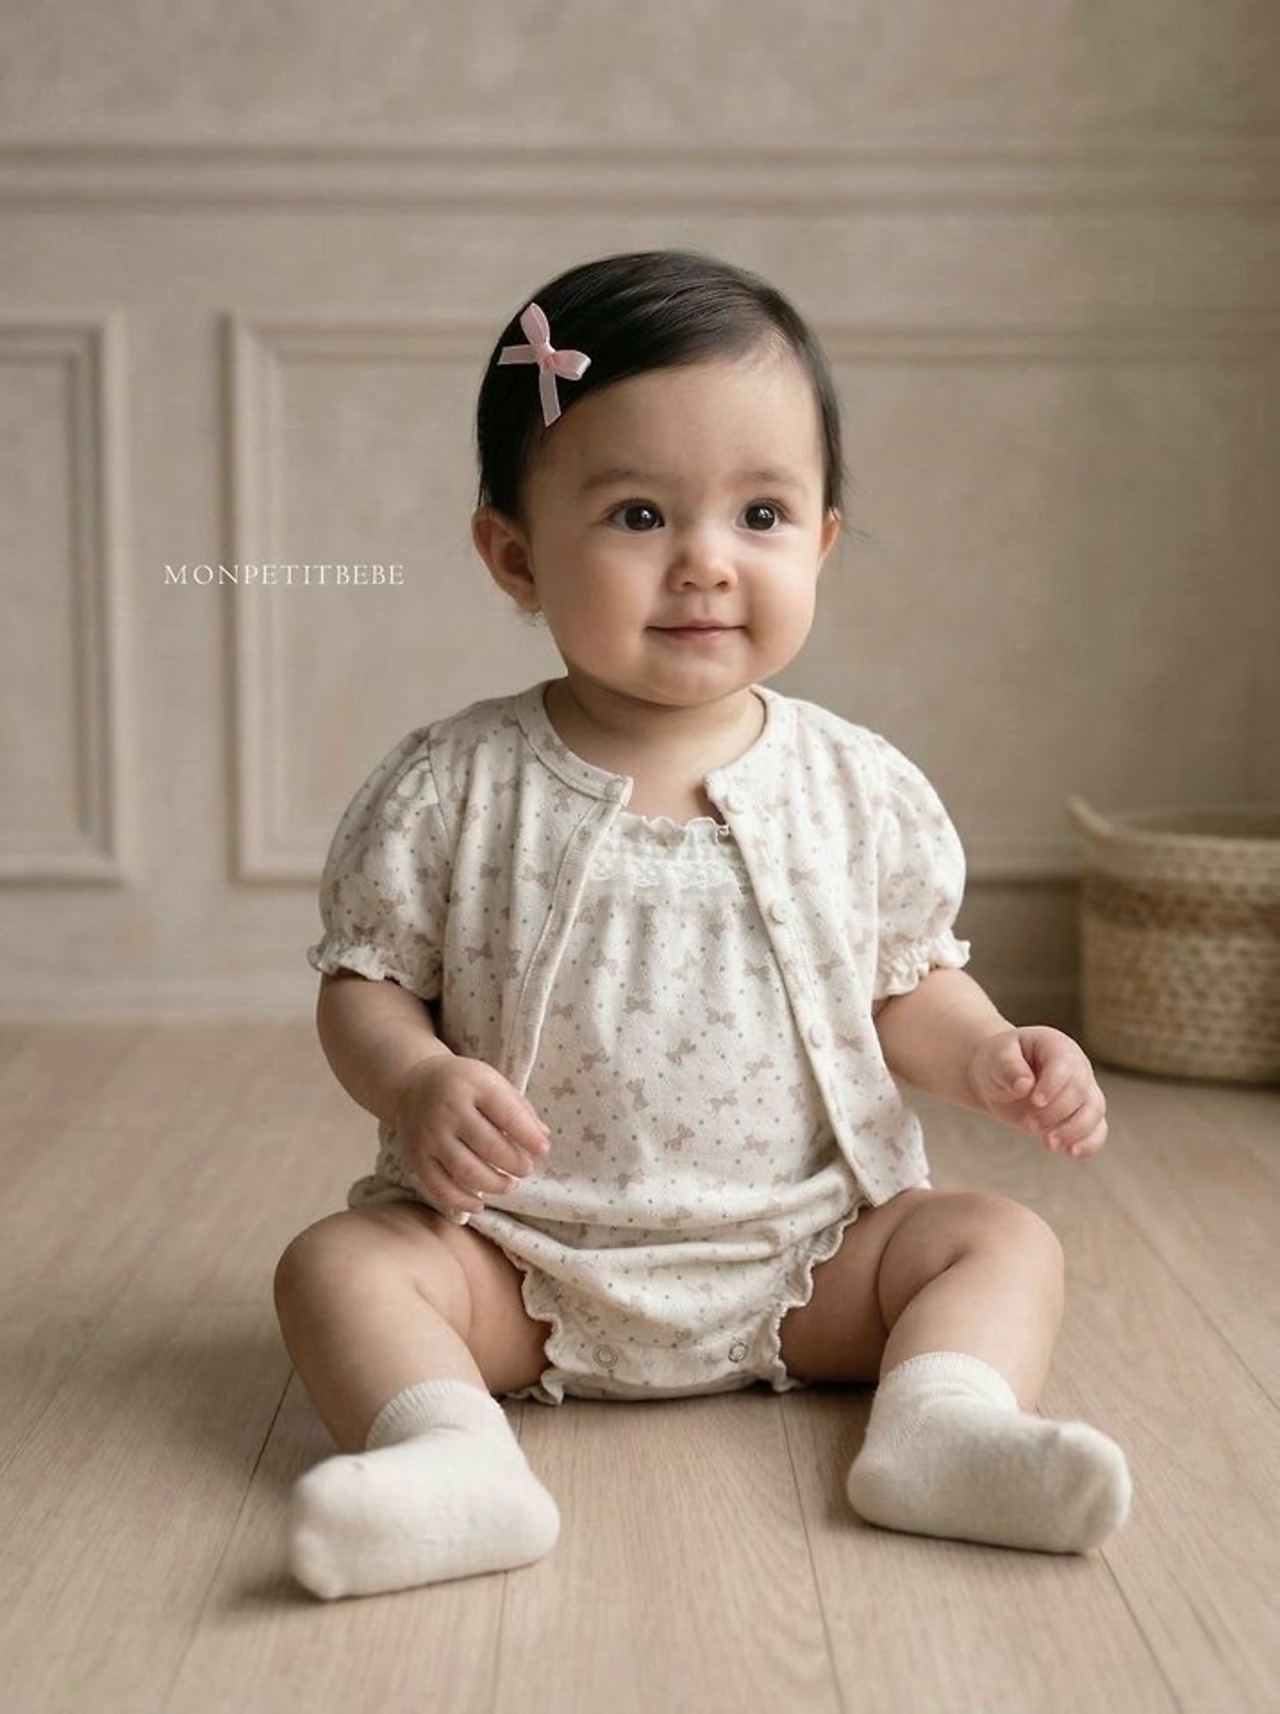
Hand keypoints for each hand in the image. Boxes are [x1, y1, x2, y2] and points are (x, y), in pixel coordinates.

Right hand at [390, 1055, 551, 1221]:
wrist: (413, 1084)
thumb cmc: (464, 1085)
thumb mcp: (493, 1083)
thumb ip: (519, 1109)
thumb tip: (543, 1139)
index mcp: (474, 1086)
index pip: (508, 1115)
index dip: (529, 1137)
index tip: (543, 1151)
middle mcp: (449, 1110)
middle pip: (489, 1147)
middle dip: (514, 1164)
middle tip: (525, 1170)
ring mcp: (430, 1136)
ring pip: (466, 1171)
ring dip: (493, 1185)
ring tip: (507, 1185)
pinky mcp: (416, 1157)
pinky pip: (440, 1187)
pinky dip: (462, 1202)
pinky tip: (479, 1204)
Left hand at [967, 1026, 1107, 1158]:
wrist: (999, 1078)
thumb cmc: (998, 1062)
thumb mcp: (996, 1058)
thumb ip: (1008, 1067)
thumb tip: (1024, 1085)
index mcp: (1057, 1046)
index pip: (1065, 1066)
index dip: (1053, 1086)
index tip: (1034, 1101)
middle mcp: (1077, 1067)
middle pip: (1080, 1091)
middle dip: (1056, 1113)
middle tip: (1029, 1124)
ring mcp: (1083, 1091)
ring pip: (1094, 1111)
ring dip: (1073, 1131)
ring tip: (1047, 1143)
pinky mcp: (1081, 1114)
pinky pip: (1097, 1129)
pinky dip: (1089, 1143)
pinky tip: (1071, 1153)